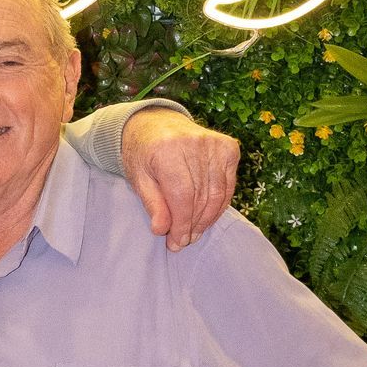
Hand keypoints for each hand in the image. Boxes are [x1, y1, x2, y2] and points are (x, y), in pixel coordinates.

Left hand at [121, 108, 240, 249]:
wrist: (157, 123)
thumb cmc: (144, 154)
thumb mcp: (138, 178)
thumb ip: (152, 204)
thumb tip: (162, 230)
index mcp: (167, 149)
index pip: (182, 196)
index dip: (181, 224)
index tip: (176, 243)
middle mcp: (194, 142)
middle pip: (201, 197)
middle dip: (192, 225)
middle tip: (183, 241)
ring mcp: (214, 143)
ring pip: (217, 194)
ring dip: (207, 219)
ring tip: (194, 233)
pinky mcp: (228, 146)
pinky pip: (228, 186)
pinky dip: (219, 205)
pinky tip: (206, 217)